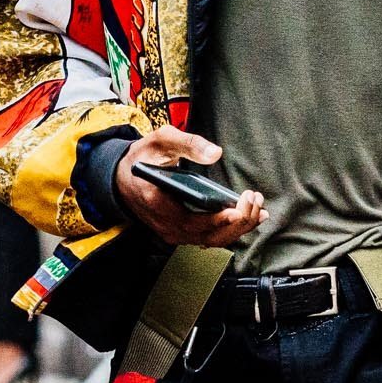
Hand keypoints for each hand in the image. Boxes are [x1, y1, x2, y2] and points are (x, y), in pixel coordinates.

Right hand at [114, 124, 265, 249]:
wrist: (122, 178)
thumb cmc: (142, 160)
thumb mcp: (160, 142)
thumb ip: (187, 143)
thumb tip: (214, 152)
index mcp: (159, 205)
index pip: (192, 223)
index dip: (219, 219)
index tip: (240, 208)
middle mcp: (167, 226)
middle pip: (209, 236)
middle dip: (238, 222)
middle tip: (255, 200)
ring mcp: (174, 232)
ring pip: (212, 240)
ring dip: (239, 227)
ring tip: (258, 209)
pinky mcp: (182, 233)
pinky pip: (209, 237)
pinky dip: (231, 229)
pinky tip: (249, 217)